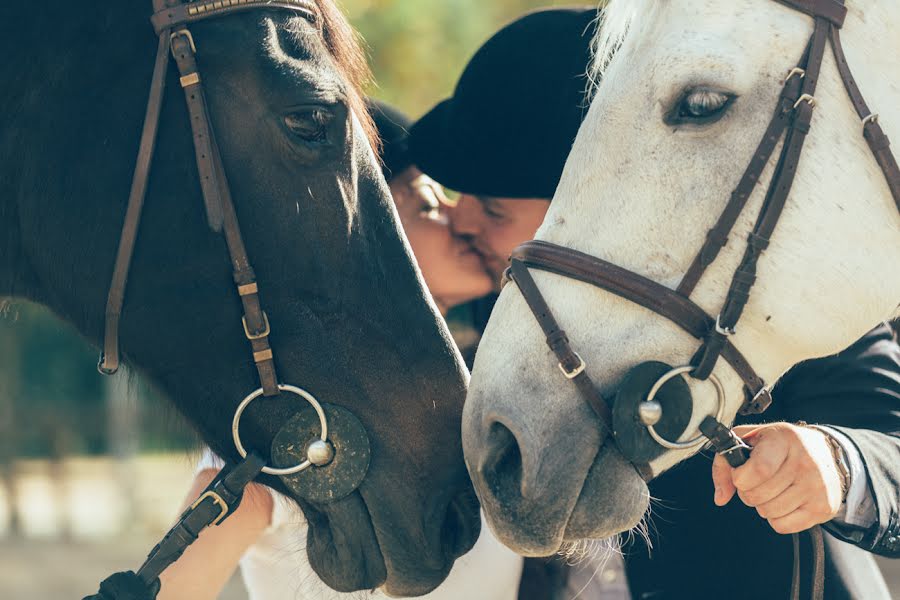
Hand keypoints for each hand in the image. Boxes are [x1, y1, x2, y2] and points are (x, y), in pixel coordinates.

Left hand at [711, 422, 843, 533]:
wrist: (825, 452)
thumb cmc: (780, 445)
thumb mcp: (749, 439)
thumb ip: (725, 462)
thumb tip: (721, 497)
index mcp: (784, 440)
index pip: (759, 470)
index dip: (740, 478)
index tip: (740, 474)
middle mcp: (805, 462)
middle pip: (758, 495)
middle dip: (748, 492)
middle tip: (757, 482)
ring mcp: (817, 487)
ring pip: (769, 512)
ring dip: (762, 505)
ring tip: (772, 490)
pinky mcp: (823, 508)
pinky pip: (783, 526)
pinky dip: (776, 518)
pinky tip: (784, 501)